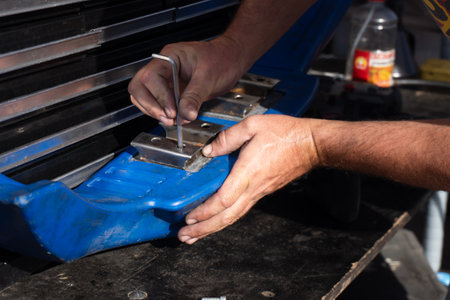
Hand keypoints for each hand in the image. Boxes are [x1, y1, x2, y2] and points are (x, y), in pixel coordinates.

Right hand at [128, 37, 245, 124]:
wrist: (231, 58)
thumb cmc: (222, 58)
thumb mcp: (209, 78)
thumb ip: (195, 96)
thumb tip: (185, 114)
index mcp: (169, 57)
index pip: (150, 78)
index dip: (159, 97)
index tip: (172, 111)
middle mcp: (162, 67)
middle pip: (139, 87)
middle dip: (151, 106)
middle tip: (168, 118)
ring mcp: (165, 79)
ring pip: (143, 96)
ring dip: (154, 111)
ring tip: (172, 120)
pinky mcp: (170, 90)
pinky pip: (157, 103)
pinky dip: (163, 113)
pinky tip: (176, 118)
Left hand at [177, 115, 320, 243]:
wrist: (312, 144)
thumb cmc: (286, 133)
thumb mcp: (254, 125)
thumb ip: (228, 137)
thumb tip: (208, 151)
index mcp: (248, 172)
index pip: (224, 199)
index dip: (205, 211)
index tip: (189, 218)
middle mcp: (253, 187)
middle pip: (226, 216)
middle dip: (204, 228)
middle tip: (185, 237)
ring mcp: (259, 192)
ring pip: (234, 216)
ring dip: (213, 228)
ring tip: (195, 236)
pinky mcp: (263, 191)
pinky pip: (241, 210)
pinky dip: (225, 219)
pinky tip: (217, 221)